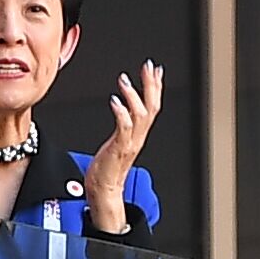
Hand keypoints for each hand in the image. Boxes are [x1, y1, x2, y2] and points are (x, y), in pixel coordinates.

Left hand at [85, 60, 163, 232]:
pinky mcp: (119, 148)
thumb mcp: (117, 142)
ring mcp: (130, 142)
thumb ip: (122, 126)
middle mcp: (137, 137)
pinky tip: (114, 101)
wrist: (104, 192)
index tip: (155, 70)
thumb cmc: (106, 169)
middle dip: (151, 85)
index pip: (152, 106)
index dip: (155, 87)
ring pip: (141, 115)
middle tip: (148, 67)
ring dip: (133, 96)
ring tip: (125, 80)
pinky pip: (124, 128)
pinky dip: (121, 113)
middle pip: (152, 107)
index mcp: (138, 134)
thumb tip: (119, 109)